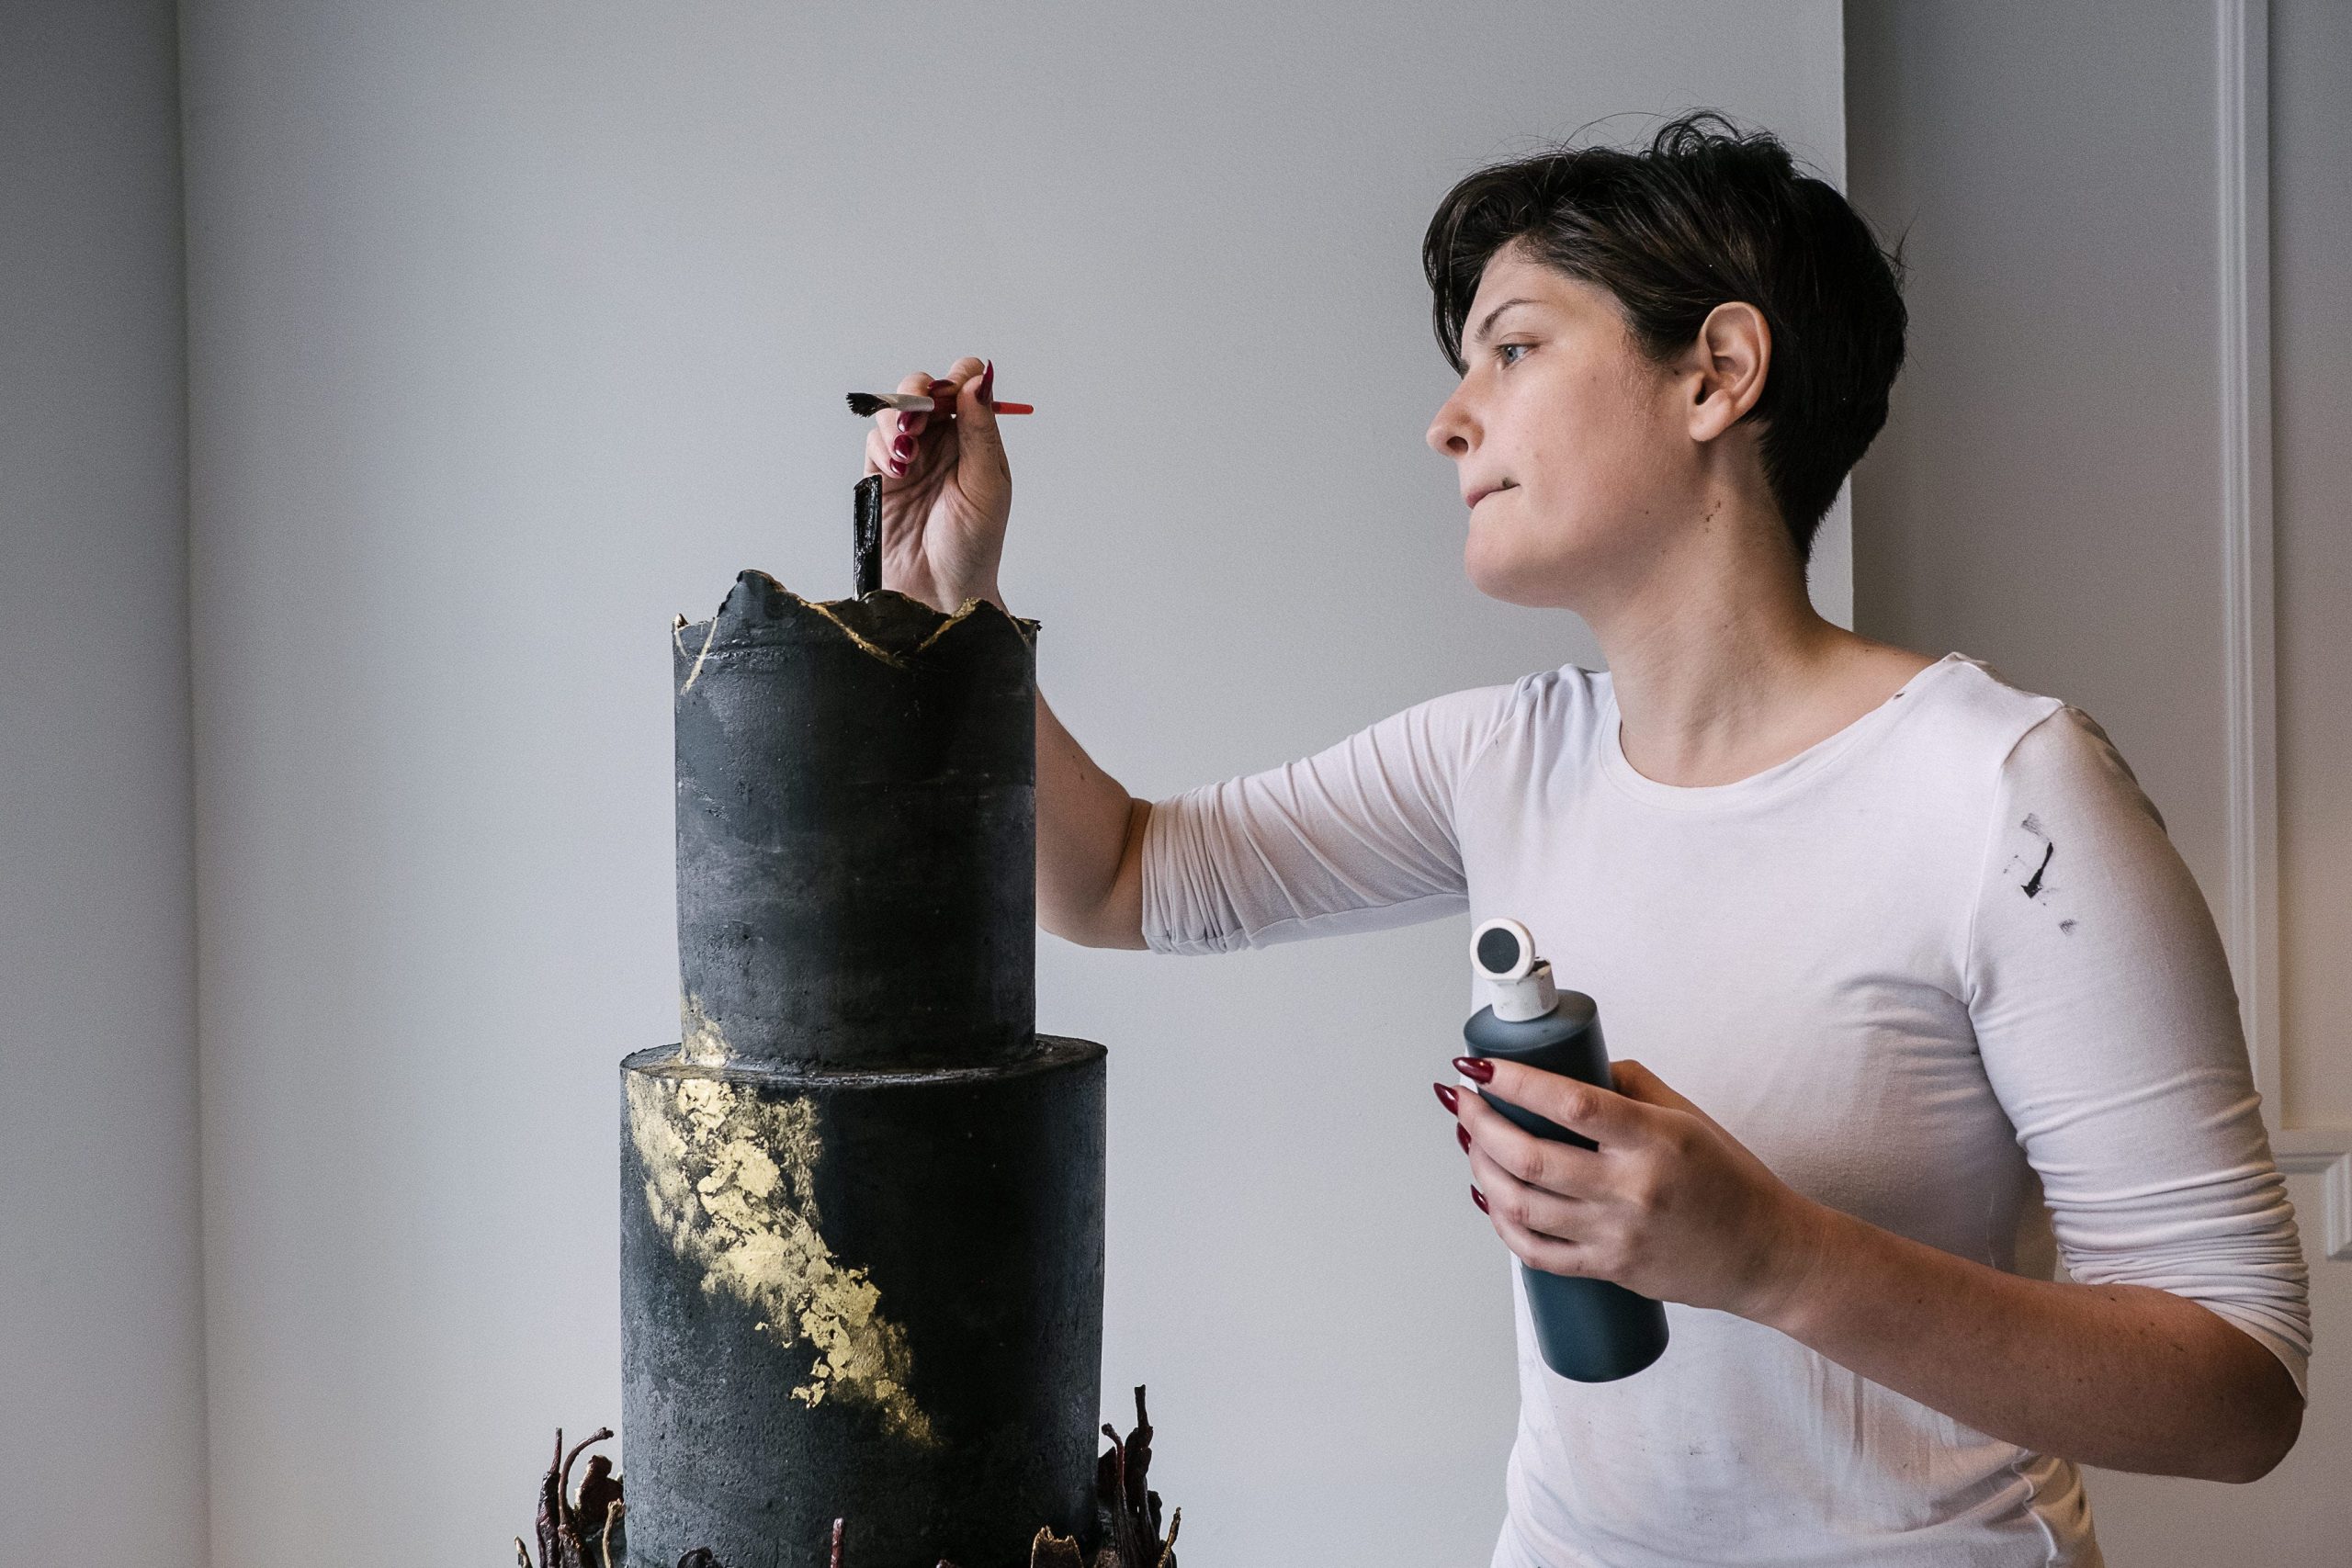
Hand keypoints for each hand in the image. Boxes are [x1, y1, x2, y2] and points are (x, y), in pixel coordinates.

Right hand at [861, 356, 1009, 610]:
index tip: (951, 396)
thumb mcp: (987, 484)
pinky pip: (875, 441)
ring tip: (906, 451)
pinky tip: (896, 470)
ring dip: (896, 420)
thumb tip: (978, 379)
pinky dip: (882, 445)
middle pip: (923, 389)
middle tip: (919, 417)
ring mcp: (910, 457)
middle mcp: (943, 442)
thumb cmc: (974, 545)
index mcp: (975, 439)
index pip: (965, 386)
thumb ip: (981, 430)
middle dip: (917, 394)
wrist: (939, 591)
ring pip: (893, 410)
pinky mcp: (881, 475)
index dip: (957, 379)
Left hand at [1445, 1057, 1833, 1320]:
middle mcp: (1633, 1189)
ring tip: (1469, 1142)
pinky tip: (1488, 1196)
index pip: (1572, 1105)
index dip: (1516, 1083)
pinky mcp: (1611, 1269)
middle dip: (1480, 1125)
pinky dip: (1501, 1223)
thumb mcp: (1688, 1116)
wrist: (1766, 1254)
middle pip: (1532, 1158)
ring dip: (1481, 1168)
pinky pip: (1537, 1252)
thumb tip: (1569, 1066)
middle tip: (1463, 1101)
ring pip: (1523, 1205)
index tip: (1480, 1066)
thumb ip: (1629, 1085)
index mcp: (1655, 1140)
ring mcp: (1618, 1235)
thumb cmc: (1729, 1180)